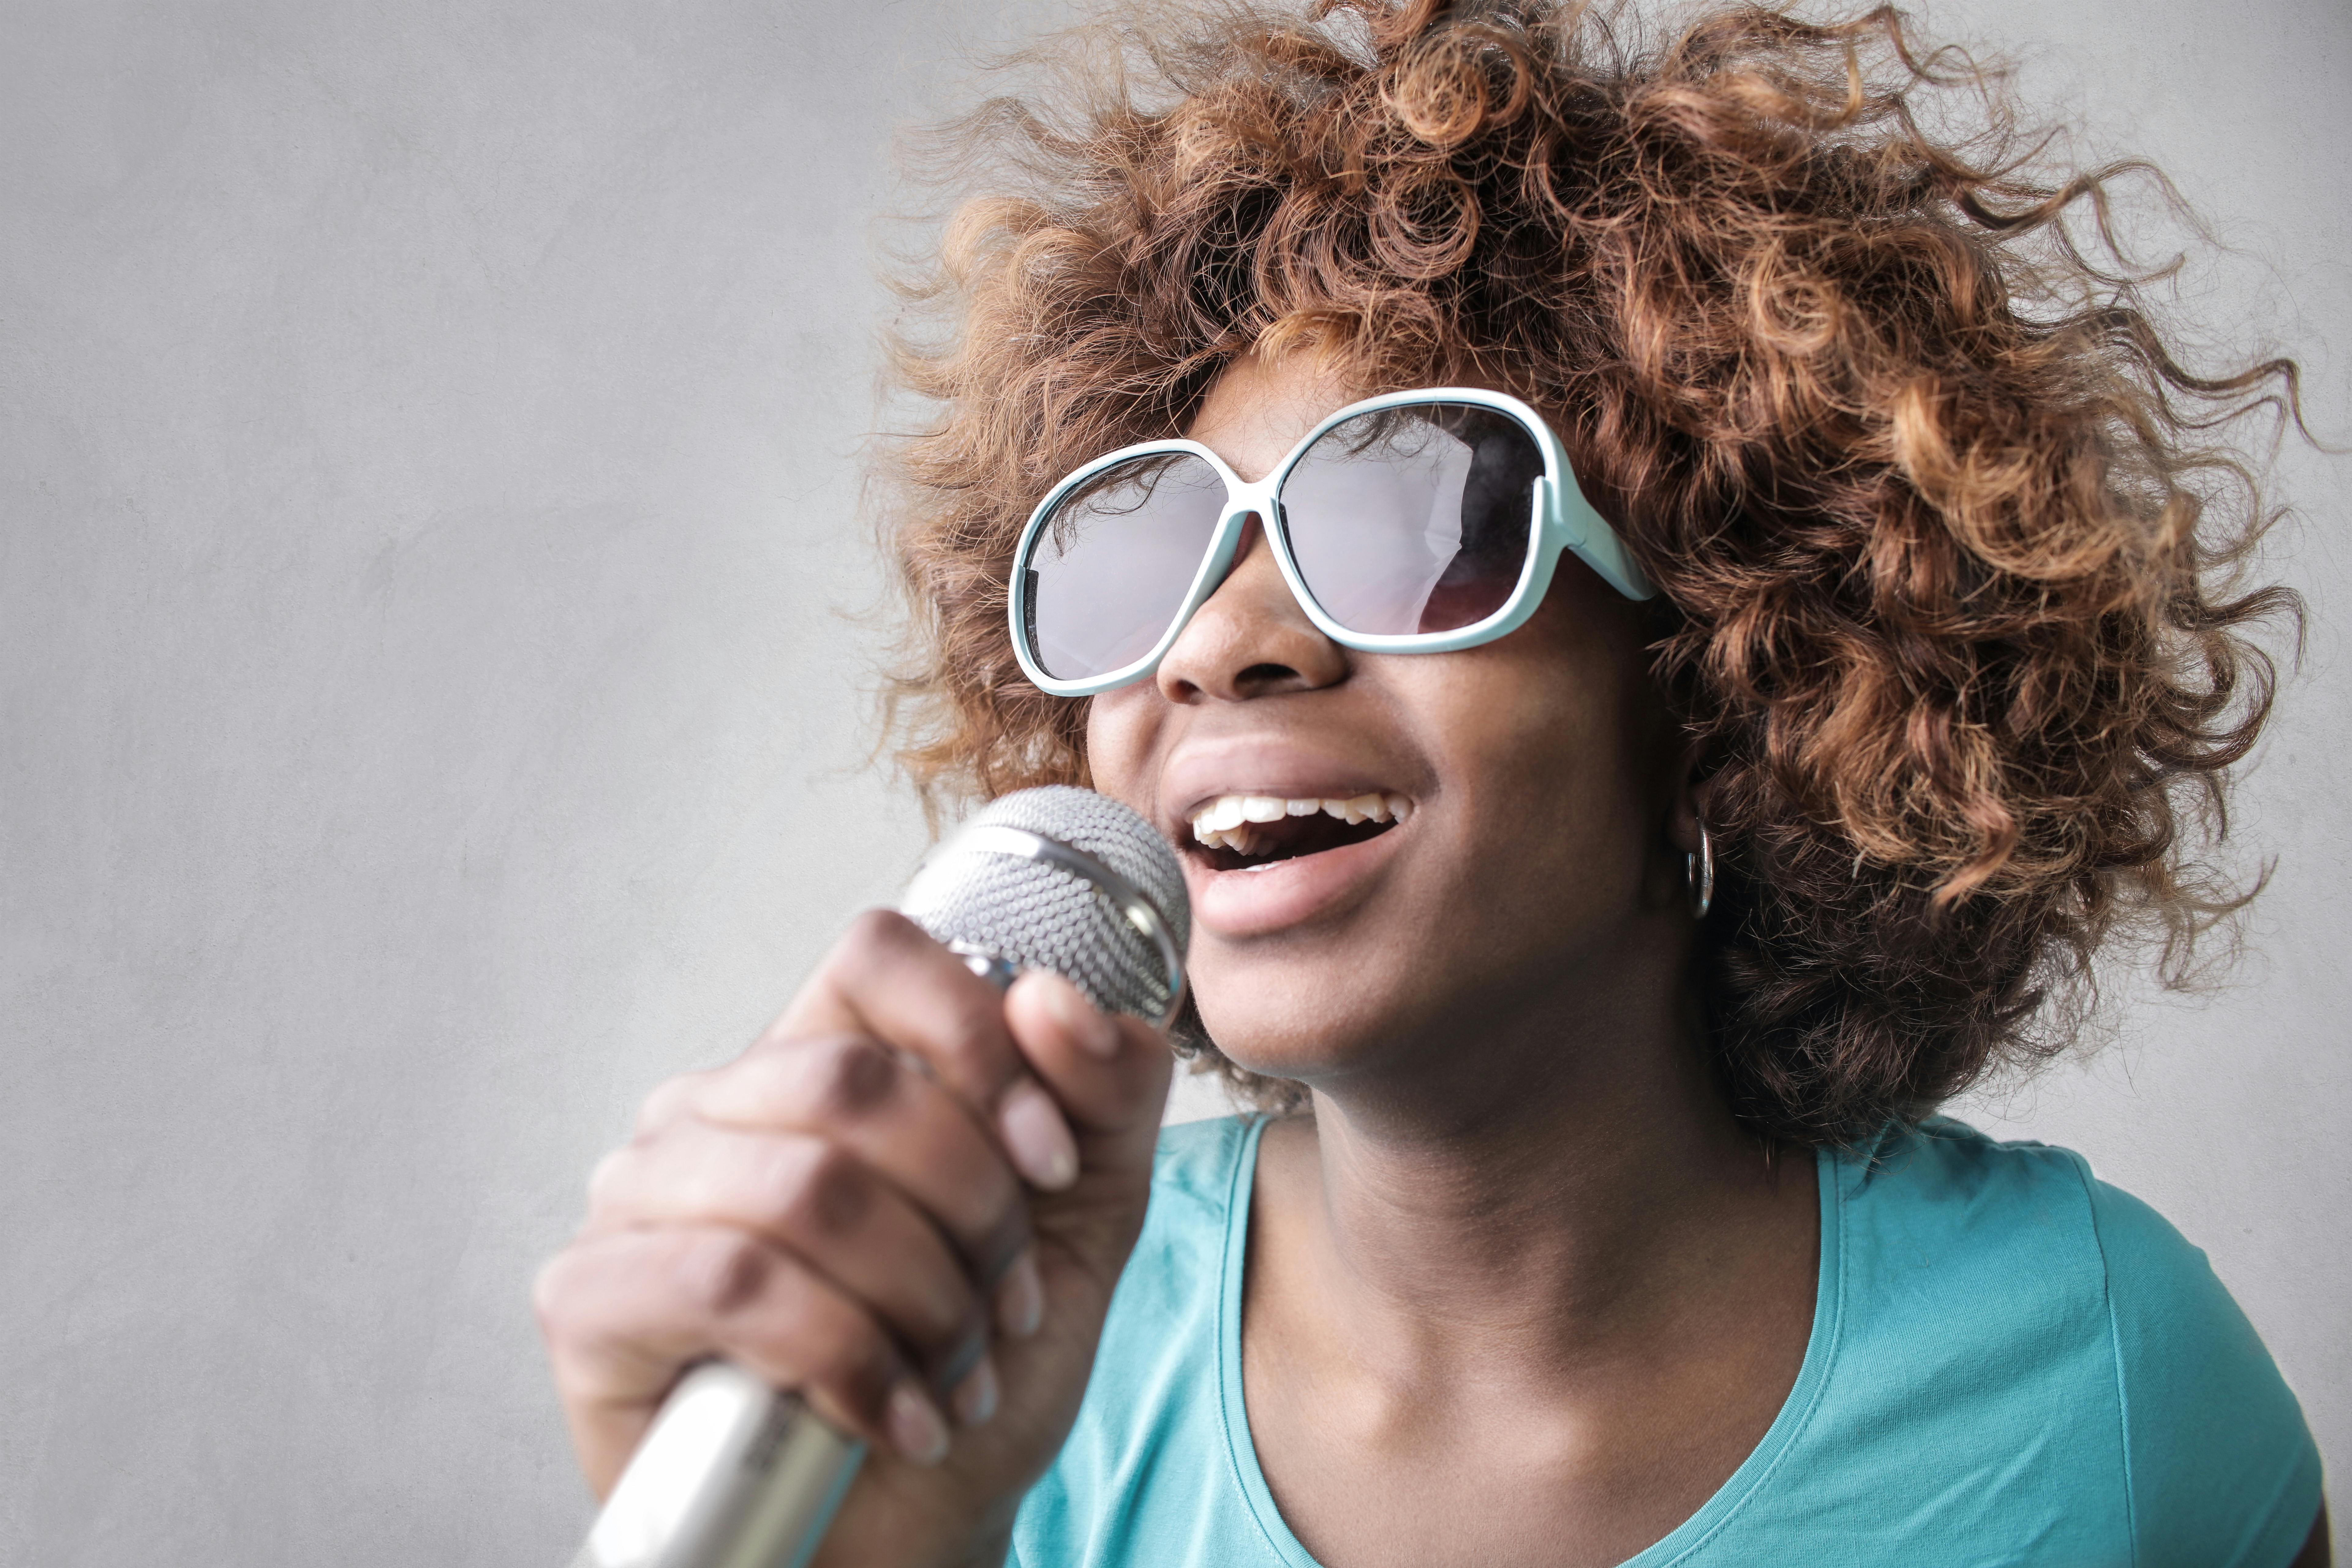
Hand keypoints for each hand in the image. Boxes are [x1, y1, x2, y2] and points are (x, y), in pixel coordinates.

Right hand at [533, 910, 1172, 1567]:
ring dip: (919, 1298)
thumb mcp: (1084, 1215)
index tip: (1053, 1161)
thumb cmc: (974, 1360)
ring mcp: (637, 1196)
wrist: (919, 1523)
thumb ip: (1101, 1091)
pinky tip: (895, 1416)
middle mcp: (711, 1107)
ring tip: (955, 1370)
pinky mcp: (591, 1297)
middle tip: (1004, 1305)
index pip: (877, 954)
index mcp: (815, 1061)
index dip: (981, 1043)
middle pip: (854, 1081)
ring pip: (805, 1188)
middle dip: (969, 1210)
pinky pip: (733, 1284)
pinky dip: (847, 1361)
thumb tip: (1051, 1000)